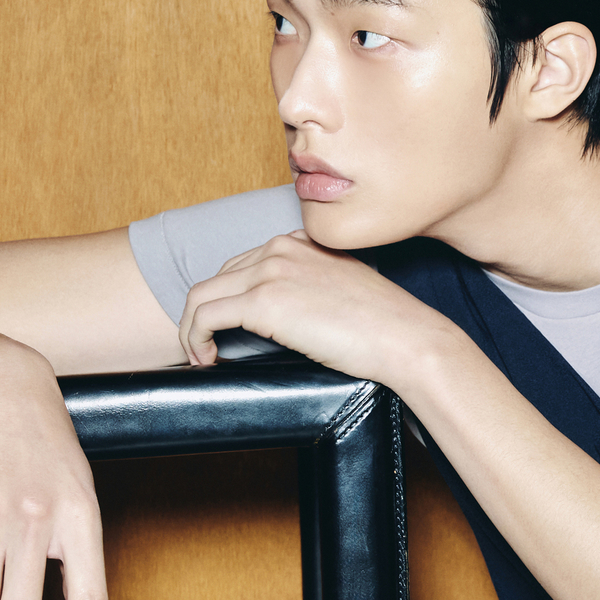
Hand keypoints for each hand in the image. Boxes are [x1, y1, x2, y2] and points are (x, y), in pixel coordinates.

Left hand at [178, 231, 457, 384]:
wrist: (405, 338)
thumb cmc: (385, 326)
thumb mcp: (345, 288)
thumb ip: (312, 285)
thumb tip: (290, 316)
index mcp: (303, 241)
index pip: (246, 263)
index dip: (232, 298)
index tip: (231, 328)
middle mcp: (282, 248)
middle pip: (219, 277)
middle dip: (207, 312)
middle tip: (210, 345)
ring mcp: (271, 271)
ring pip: (201, 295)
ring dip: (193, 327)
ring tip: (201, 355)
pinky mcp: (263, 301)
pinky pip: (205, 316)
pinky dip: (195, 338)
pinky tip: (206, 358)